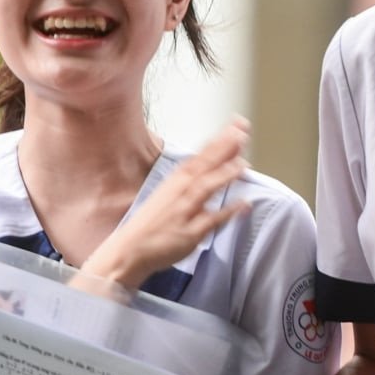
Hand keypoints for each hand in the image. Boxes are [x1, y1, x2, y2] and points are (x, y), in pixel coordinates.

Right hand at [82, 118, 252, 290]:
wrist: (130, 250)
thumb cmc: (150, 224)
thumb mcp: (168, 195)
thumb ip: (189, 182)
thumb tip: (210, 170)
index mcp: (176, 181)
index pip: (202, 155)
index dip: (221, 139)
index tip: (237, 124)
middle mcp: (181, 192)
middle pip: (205, 165)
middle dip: (225, 147)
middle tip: (243, 130)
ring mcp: (185, 211)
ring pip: (207, 187)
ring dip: (225, 174)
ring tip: (244, 163)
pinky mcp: (190, 232)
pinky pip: (212, 220)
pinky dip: (228, 211)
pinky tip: (244, 204)